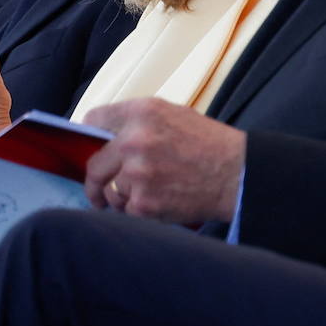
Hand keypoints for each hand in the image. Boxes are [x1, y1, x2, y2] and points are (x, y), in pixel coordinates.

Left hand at [82, 98, 244, 223]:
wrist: (236, 174)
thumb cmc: (208, 144)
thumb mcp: (172, 114)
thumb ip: (136, 121)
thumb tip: (102, 135)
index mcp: (141, 113)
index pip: (93, 120)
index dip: (89, 136)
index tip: (89, 148)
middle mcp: (134, 140)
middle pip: (92, 165)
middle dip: (94, 180)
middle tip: (98, 189)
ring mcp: (137, 173)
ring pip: (110, 192)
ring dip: (121, 197)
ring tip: (147, 194)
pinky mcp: (144, 203)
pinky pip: (126, 212)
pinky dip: (138, 212)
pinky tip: (158, 203)